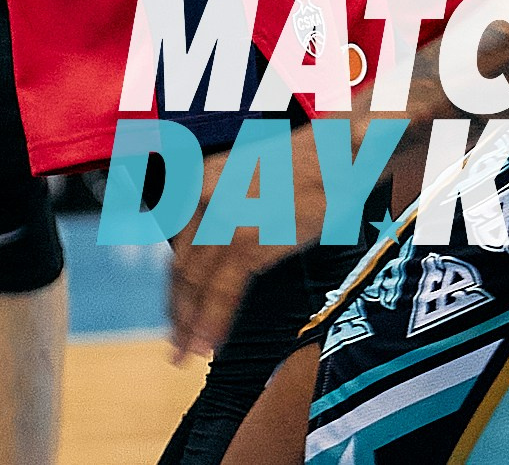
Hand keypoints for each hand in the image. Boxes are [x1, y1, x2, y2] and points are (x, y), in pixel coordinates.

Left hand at [167, 118, 320, 360]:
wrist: (333, 154)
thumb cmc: (301, 166)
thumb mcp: (248, 178)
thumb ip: (224, 209)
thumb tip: (213, 253)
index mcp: (201, 180)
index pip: (178, 245)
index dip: (175, 284)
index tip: (174, 312)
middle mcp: (204, 198)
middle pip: (183, 266)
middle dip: (178, 310)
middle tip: (175, 344)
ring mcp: (223, 220)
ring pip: (197, 283)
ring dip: (190, 324)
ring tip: (187, 353)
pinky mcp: (248, 240)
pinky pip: (224, 290)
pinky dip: (214, 321)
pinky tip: (210, 343)